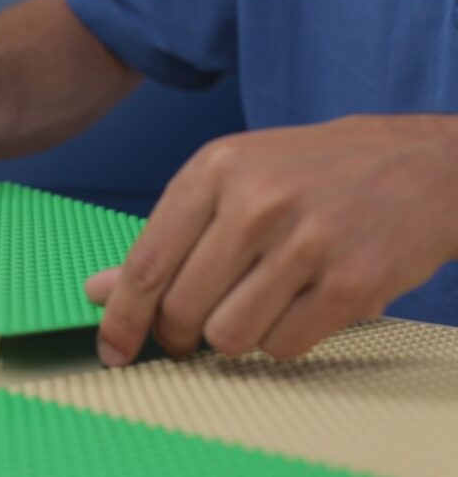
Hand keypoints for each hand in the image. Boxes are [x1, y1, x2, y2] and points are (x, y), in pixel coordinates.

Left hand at [85, 115, 457, 364]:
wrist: (417, 165)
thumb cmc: (308, 174)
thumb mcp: (229, 182)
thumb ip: (164, 238)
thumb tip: (99, 290)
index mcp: (215, 170)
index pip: (147, 264)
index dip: (122, 319)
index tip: (112, 349)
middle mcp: (257, 201)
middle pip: (182, 309)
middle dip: (178, 334)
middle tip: (192, 328)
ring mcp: (307, 240)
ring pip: (229, 336)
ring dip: (234, 336)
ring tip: (257, 303)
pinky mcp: (353, 281)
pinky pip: (283, 346)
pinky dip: (282, 339)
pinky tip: (298, 304)